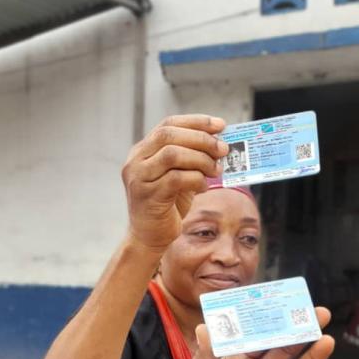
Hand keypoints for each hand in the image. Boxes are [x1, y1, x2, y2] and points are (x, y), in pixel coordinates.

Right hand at [122, 115, 227, 252]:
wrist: (149, 236)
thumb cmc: (166, 205)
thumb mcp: (178, 175)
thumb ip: (191, 157)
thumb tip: (220, 142)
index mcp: (142, 150)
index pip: (169, 124)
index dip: (197, 122)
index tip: (221, 125)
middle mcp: (136, 161)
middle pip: (169, 135)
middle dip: (201, 139)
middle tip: (223, 150)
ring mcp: (139, 178)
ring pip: (172, 154)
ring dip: (201, 160)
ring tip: (215, 171)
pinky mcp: (147, 196)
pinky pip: (176, 179)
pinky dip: (196, 180)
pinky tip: (203, 187)